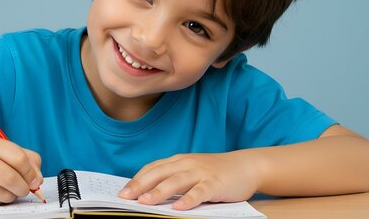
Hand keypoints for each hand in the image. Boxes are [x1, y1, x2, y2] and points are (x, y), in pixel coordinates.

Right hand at [0, 135, 42, 205]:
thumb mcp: (0, 149)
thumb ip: (25, 158)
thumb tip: (38, 179)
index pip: (18, 158)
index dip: (31, 172)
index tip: (35, 180)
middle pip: (11, 179)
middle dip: (24, 188)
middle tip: (25, 189)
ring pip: (3, 195)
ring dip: (11, 195)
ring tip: (5, 188)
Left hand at [118, 152, 258, 209]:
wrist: (246, 166)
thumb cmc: (215, 172)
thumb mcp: (191, 172)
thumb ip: (174, 179)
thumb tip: (148, 194)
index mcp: (178, 161)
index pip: (152, 169)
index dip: (137, 180)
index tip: (122, 192)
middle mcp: (187, 164)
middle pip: (159, 174)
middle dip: (140, 186)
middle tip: (125, 198)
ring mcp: (201, 173)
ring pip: (176, 182)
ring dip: (159, 192)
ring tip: (144, 202)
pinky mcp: (215, 183)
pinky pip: (200, 192)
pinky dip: (188, 199)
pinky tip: (179, 208)